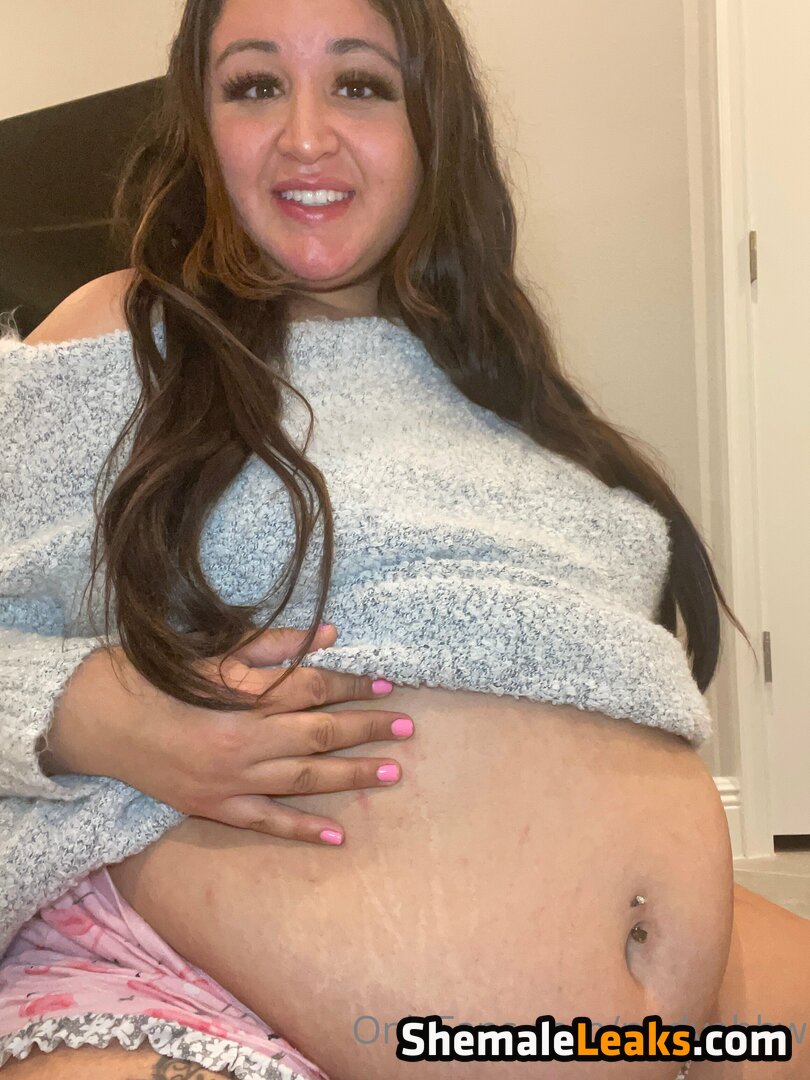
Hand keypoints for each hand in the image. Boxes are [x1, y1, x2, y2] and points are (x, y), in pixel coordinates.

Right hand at [44, 624, 413, 844]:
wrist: (95, 721)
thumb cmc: (153, 678)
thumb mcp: (211, 653)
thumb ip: (272, 646)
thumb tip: (329, 634)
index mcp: (242, 699)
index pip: (313, 690)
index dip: (353, 686)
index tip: (385, 684)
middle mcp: (243, 742)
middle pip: (319, 735)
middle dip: (366, 730)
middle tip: (407, 727)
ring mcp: (230, 781)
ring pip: (304, 780)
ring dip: (350, 776)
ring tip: (392, 772)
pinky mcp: (214, 807)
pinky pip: (266, 822)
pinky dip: (302, 828)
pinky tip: (338, 834)